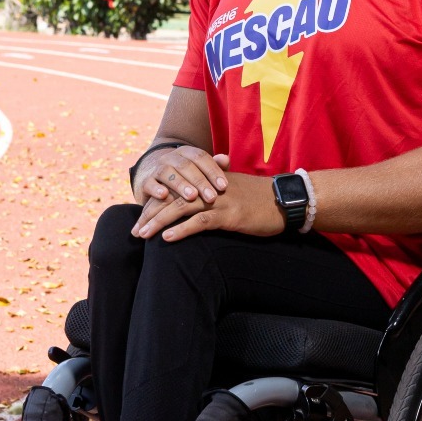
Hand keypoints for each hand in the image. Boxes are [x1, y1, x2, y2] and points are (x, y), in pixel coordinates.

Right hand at [132, 145, 228, 207]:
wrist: (159, 182)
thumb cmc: (189, 181)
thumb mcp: (203, 174)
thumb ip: (215, 167)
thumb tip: (226, 158)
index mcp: (187, 153)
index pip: (201, 157)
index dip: (213, 171)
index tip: (224, 187)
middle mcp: (171, 158)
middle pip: (186, 166)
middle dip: (200, 181)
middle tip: (212, 197)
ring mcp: (157, 168)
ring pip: (168, 173)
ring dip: (181, 185)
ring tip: (192, 197)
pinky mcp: (146, 181)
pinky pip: (149, 183)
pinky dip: (156, 188)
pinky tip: (164, 195)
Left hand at [145, 171, 284, 242]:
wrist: (288, 200)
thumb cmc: (264, 200)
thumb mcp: (237, 192)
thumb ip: (218, 193)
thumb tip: (202, 205)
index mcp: (210, 182)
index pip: (177, 189)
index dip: (158, 202)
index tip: (142, 215)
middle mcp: (211, 188)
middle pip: (173, 197)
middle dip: (151, 213)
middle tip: (134, 229)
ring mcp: (220, 201)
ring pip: (181, 208)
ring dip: (158, 222)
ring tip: (142, 234)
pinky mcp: (230, 215)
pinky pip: (200, 222)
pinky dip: (181, 230)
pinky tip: (167, 239)